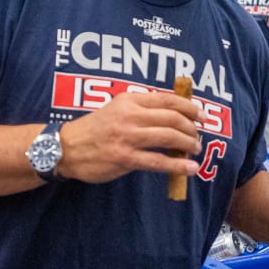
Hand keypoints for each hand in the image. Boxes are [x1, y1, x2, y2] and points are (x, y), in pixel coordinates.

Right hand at [55, 91, 200, 183]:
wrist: (66, 148)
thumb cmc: (94, 129)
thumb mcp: (116, 108)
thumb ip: (140, 109)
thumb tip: (172, 116)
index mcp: (129, 100)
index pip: (167, 100)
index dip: (189, 107)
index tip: (201, 115)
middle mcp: (130, 115)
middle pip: (172, 118)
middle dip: (190, 128)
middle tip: (197, 136)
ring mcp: (128, 137)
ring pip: (168, 137)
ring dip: (187, 144)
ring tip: (195, 149)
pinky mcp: (126, 158)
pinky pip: (158, 161)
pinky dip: (178, 165)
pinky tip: (189, 169)